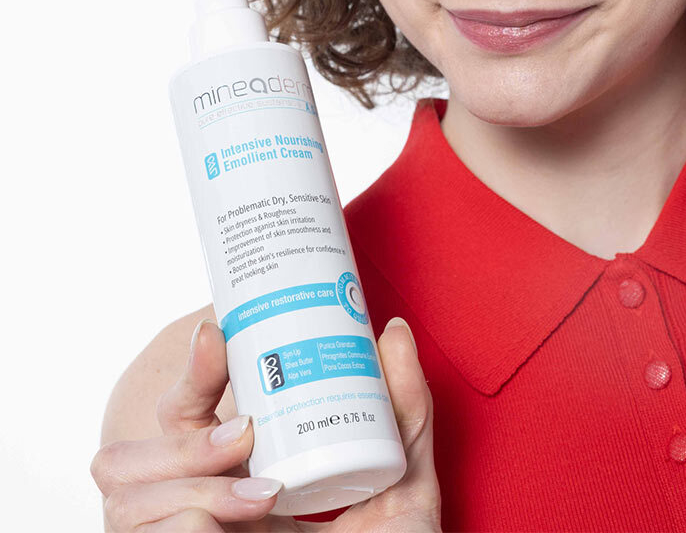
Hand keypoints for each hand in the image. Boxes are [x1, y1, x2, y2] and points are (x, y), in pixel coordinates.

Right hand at [91, 318, 441, 531]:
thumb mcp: (403, 484)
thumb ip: (405, 410)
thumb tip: (392, 329)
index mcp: (235, 479)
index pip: (180, 415)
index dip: (189, 371)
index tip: (216, 332)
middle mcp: (196, 511)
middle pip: (125, 460)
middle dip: (181, 441)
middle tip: (248, 434)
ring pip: (124, 501)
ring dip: (188, 487)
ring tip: (262, 495)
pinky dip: (184, 526)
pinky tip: (235, 525)